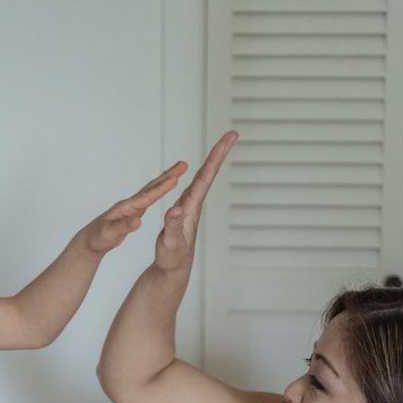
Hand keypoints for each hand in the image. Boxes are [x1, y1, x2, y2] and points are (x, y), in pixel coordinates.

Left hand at [81, 161, 188, 254]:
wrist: (90, 240)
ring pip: (151, 190)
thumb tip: (137, 221)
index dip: (161, 188)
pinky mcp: (133, 211)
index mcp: (126, 208)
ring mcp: (132, 206)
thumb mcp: (109, 234)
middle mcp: (130, 204)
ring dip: (165, 180)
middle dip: (168, 175)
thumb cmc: (98, 238)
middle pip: (152, 187)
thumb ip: (123, 227)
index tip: (175, 178)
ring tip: (179, 171)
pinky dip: (159, 190)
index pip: (147, 196)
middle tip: (183, 165)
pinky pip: (149, 197)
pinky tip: (164, 188)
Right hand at [155, 131, 237, 271]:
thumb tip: (175, 209)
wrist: (173, 268)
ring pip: (203, 178)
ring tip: (221, 145)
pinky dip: (199, 173)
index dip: (215, 156)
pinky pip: (193, 186)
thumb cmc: (172, 257)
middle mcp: (194, 203)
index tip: (228, 140)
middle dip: (219, 152)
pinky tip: (201, 169)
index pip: (206, 176)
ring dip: (212, 160)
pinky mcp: (183, 209)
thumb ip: (171, 226)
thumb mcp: (170, 242)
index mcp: (191, 207)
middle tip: (232, 134)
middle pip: (208, 173)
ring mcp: (190, 206)